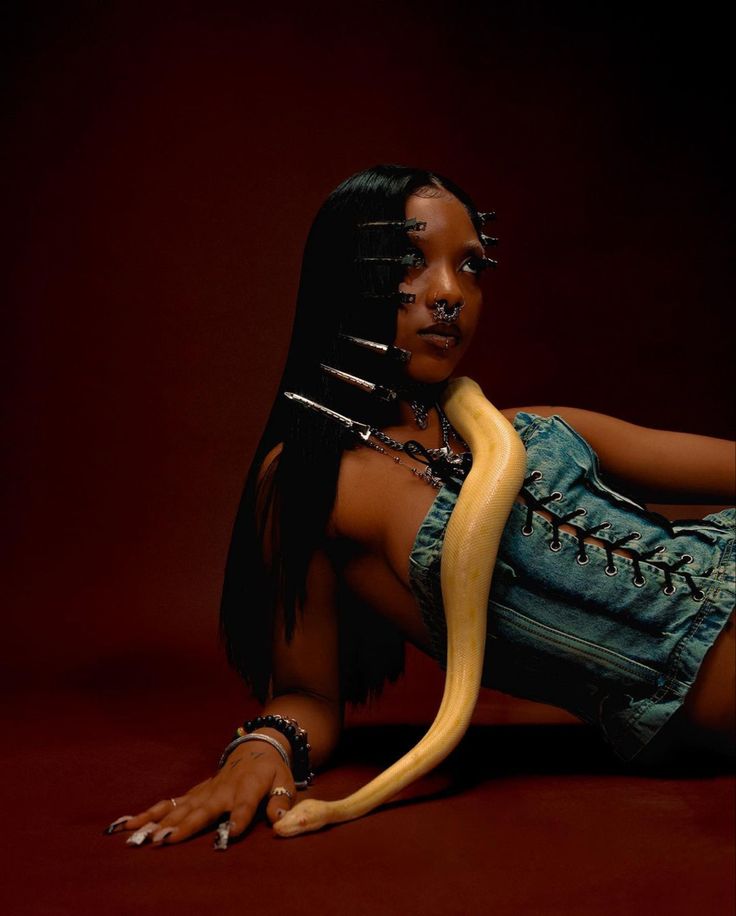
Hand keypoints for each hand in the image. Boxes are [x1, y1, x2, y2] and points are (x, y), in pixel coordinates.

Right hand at [103, 743, 296, 848]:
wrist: (256, 747)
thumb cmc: (271, 770)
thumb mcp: (285, 781)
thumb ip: (282, 800)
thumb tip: (280, 820)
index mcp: (248, 786)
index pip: (244, 804)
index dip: (238, 817)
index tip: (231, 833)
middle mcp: (222, 789)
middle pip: (203, 809)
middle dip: (185, 825)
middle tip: (165, 840)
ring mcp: (205, 791)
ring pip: (180, 807)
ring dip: (160, 822)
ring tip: (141, 837)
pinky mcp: (194, 792)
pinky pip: (172, 803)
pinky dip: (151, 813)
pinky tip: (131, 823)